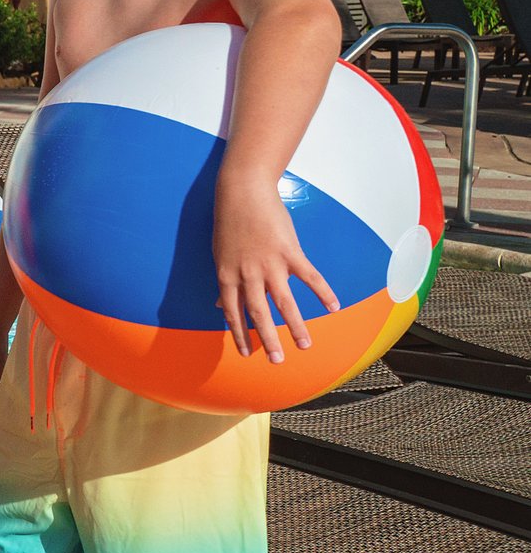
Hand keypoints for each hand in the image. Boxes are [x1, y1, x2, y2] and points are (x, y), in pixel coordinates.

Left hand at [213, 175, 338, 362]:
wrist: (242, 191)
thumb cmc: (230, 222)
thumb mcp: (219, 253)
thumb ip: (225, 281)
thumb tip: (219, 304)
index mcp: (227, 275)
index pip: (232, 312)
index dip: (239, 333)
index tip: (246, 353)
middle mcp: (247, 274)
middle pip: (258, 313)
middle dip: (267, 339)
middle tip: (277, 361)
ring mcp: (270, 264)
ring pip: (284, 302)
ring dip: (296, 325)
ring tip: (305, 345)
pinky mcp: (290, 251)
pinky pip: (309, 276)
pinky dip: (323, 292)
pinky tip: (333, 307)